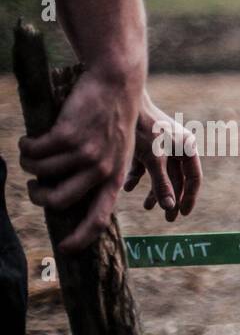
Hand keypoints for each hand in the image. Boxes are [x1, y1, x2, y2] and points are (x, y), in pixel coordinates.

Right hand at [18, 66, 139, 252]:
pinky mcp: (68, 135)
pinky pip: (34, 150)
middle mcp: (101, 170)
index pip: (99, 218)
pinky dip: (26, 146)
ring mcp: (85, 153)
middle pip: (58, 200)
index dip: (81, 237)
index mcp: (114, 178)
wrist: (116, 85)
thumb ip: (100, 175)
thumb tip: (69, 197)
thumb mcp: (118, 153)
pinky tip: (30, 140)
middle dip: (38, 196)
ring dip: (28, 164)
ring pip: (40, 172)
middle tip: (34, 186)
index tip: (65, 249)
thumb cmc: (113, 121)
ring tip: (32, 153)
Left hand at [123, 92, 201, 220]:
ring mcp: (162, 144)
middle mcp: (178, 146)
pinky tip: (128, 187)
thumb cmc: (142, 126)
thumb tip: (169, 208)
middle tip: (167, 218)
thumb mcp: (154, 158)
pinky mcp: (146, 143)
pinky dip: (139, 177)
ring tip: (147, 207)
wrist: (121, 98)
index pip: (194, 178)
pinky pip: (147, 165)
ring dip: (154, 190)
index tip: (182, 214)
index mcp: (188, 147)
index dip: (189, 197)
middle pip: (177, 179)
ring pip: (161, 173)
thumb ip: (162, 183)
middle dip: (170, 198)